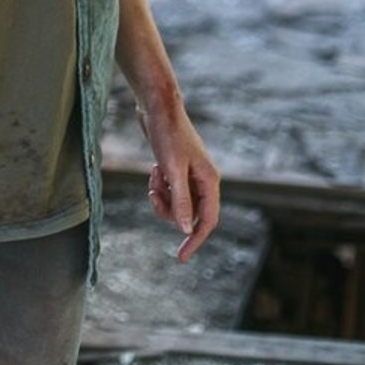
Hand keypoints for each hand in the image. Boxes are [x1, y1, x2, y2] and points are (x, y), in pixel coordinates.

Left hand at [138, 100, 220, 262]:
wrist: (157, 106)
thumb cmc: (168, 134)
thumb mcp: (172, 170)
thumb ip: (180, 201)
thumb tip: (185, 231)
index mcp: (209, 181)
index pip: (207, 221)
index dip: (195, 241)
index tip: (180, 258)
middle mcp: (203, 180)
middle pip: (189, 214)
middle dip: (169, 210)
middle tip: (154, 194)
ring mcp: (190, 175)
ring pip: (177, 204)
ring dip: (162, 197)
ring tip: (154, 176)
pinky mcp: (178, 169)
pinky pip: (170, 191)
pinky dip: (159, 186)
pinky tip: (154, 170)